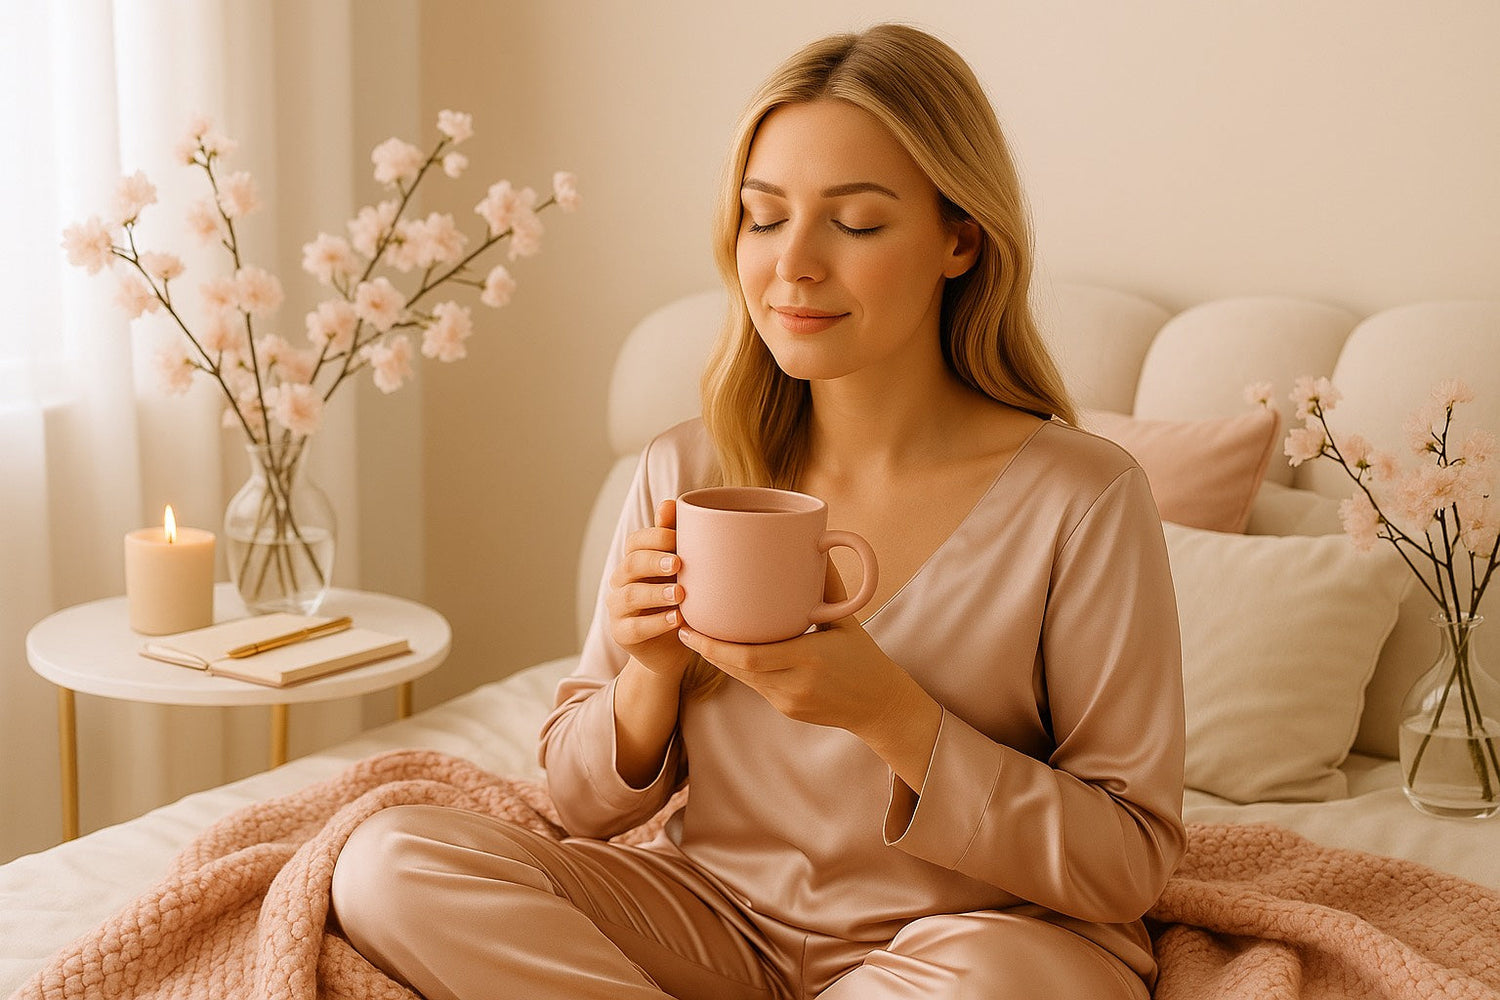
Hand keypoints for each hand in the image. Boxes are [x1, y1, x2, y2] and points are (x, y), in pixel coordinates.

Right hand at [606, 499, 693, 681]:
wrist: (672, 648)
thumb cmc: (678, 601)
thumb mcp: (680, 571)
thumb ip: (674, 539)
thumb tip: (671, 502)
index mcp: (635, 560)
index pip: (636, 541)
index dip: (654, 537)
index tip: (678, 538)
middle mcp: (621, 581)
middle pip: (631, 564)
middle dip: (654, 561)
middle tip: (679, 564)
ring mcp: (618, 609)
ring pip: (630, 596)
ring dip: (656, 593)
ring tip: (681, 595)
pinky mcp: (622, 634)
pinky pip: (635, 627)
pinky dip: (656, 623)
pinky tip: (677, 619)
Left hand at [675, 561, 899, 731]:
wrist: (881, 706)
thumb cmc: (865, 658)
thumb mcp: (847, 621)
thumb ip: (828, 586)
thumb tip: (817, 544)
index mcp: (810, 658)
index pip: (751, 657)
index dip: (715, 646)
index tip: (692, 626)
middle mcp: (795, 683)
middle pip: (739, 669)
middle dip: (707, 650)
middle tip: (685, 627)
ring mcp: (789, 701)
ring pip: (742, 680)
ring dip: (719, 659)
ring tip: (698, 636)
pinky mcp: (786, 710)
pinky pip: (755, 687)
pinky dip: (739, 669)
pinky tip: (727, 653)